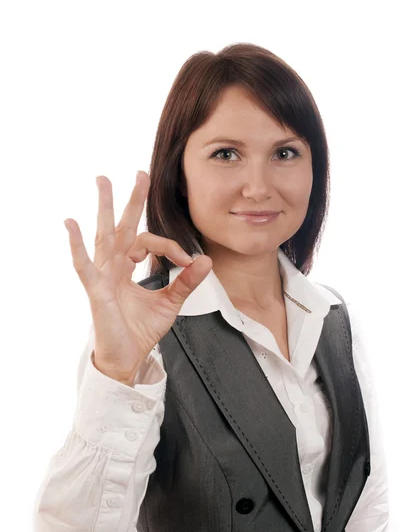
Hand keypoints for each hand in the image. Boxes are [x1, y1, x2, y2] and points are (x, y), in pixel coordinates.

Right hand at [64, 171, 211, 384]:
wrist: (128, 357)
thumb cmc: (140, 330)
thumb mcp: (170, 302)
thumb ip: (186, 282)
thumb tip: (206, 260)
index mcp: (127, 267)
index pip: (149, 242)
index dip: (170, 246)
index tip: (188, 260)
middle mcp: (113, 267)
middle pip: (122, 226)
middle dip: (131, 200)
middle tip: (139, 173)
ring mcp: (102, 276)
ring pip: (103, 236)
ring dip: (105, 208)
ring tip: (103, 181)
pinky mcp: (95, 290)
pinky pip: (84, 265)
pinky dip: (77, 245)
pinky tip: (72, 224)